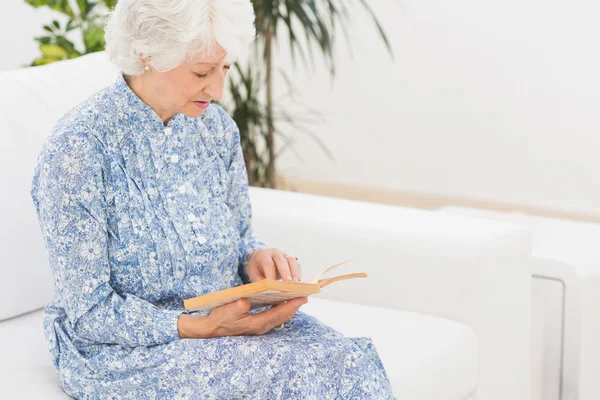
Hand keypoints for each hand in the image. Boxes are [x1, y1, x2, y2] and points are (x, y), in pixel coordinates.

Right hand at [178, 297, 307, 337]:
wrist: (212, 329)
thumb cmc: (219, 318)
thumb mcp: (226, 311)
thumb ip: (236, 307)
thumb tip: (245, 302)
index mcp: (256, 324)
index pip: (278, 314)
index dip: (291, 305)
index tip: (302, 297)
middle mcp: (261, 327)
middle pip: (283, 316)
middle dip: (295, 306)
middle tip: (305, 294)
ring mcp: (260, 327)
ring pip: (280, 317)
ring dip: (290, 307)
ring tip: (298, 296)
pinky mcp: (258, 324)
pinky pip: (275, 316)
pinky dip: (282, 308)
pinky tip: (283, 300)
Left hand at [245, 248, 301, 282]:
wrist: (259, 258)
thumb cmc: (256, 268)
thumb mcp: (254, 274)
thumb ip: (260, 281)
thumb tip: (268, 290)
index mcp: (263, 255)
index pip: (268, 264)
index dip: (271, 274)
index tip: (274, 286)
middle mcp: (275, 253)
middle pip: (282, 261)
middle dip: (286, 273)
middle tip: (289, 284)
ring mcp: (284, 254)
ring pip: (292, 260)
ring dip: (294, 272)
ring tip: (296, 284)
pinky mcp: (291, 259)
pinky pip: (296, 264)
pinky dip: (298, 273)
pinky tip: (298, 283)